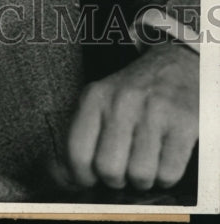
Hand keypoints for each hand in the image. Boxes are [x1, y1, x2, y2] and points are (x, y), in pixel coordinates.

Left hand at [64, 41, 198, 191]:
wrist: (175, 65)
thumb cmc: (132, 93)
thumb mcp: (99, 101)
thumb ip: (80, 137)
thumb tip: (62, 179)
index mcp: (95, 97)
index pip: (77, 151)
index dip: (81, 177)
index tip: (89, 180)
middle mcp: (122, 102)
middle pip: (109, 169)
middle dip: (116, 180)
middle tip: (122, 169)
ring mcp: (154, 111)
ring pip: (140, 176)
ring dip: (142, 180)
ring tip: (144, 162)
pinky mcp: (183, 123)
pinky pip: (168, 173)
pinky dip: (165, 177)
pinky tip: (162, 159)